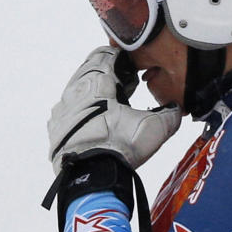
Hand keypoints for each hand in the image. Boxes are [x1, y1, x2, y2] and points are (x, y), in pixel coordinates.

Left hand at [48, 46, 181, 172]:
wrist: (91, 176)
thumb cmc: (122, 145)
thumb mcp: (154, 128)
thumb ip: (170, 113)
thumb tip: (176, 108)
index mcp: (98, 82)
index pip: (105, 55)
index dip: (120, 58)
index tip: (131, 67)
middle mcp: (76, 90)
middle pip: (89, 69)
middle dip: (106, 73)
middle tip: (122, 84)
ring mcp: (63, 109)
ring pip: (76, 89)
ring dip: (91, 91)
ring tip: (108, 104)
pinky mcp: (56, 127)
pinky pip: (66, 109)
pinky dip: (79, 109)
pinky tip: (91, 120)